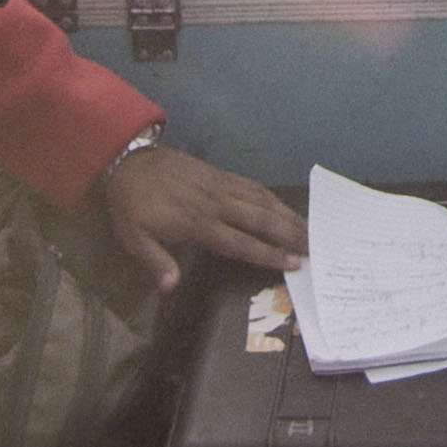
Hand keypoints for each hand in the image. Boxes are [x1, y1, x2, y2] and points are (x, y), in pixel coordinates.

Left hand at [97, 141, 305, 292]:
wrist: (129, 159)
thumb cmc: (131, 205)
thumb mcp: (133, 237)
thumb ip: (155, 261)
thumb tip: (171, 287)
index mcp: (197, 223)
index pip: (239, 242)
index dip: (267, 254)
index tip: (292, 263)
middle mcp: (216, 203)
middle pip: (260, 219)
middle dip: (289, 233)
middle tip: (316, 247)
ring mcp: (221, 186)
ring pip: (262, 200)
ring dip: (287, 215)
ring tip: (310, 230)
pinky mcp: (220, 174)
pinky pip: (252, 186)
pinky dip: (272, 197)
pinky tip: (283, 207)